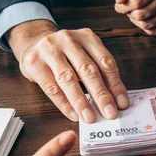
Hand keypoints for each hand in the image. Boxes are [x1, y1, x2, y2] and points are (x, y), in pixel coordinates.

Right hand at [7, 20, 128, 122]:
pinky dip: (64, 103)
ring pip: (68, 78)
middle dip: (101, 95)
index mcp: (87, 37)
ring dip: (81, 101)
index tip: (122, 104)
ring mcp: (50, 50)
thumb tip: (114, 101)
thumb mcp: (84, 54)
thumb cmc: (65, 54)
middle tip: (110, 114)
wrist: (33, 42)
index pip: (105, 62)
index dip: (115, 84)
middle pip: (88, 70)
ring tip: (90, 118)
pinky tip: (73, 114)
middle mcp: (69, 40)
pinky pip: (51, 87)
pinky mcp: (34, 62)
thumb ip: (98, 72)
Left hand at [114, 0, 155, 35]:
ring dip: (137, 21)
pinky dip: (146, 27)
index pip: (136, 0)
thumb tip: (120, 0)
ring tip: (138, 12)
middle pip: (140, 14)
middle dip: (130, 13)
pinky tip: (147, 18)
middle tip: (131, 8)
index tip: (121, 3)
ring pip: (146, 25)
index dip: (124, 5)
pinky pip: (154, 32)